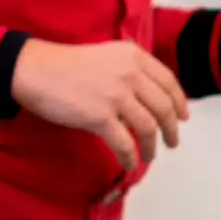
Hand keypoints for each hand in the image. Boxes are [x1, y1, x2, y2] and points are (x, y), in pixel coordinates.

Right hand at [11, 38, 190, 172]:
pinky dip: (131, 157)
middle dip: (172, 128)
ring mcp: (116, 95)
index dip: (179, 102)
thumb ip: (132, 71)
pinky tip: (130, 163)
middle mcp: (129, 73)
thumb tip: (152, 99)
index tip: (183, 117)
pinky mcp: (100, 116)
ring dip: (152, 146)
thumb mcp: (108, 57)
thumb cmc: (68, 66)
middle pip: (163, 106)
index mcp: (133, 56)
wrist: (37, 71)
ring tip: (150, 156)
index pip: (168, 81)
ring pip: (148, 128)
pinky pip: (125, 143)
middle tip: (172, 142)